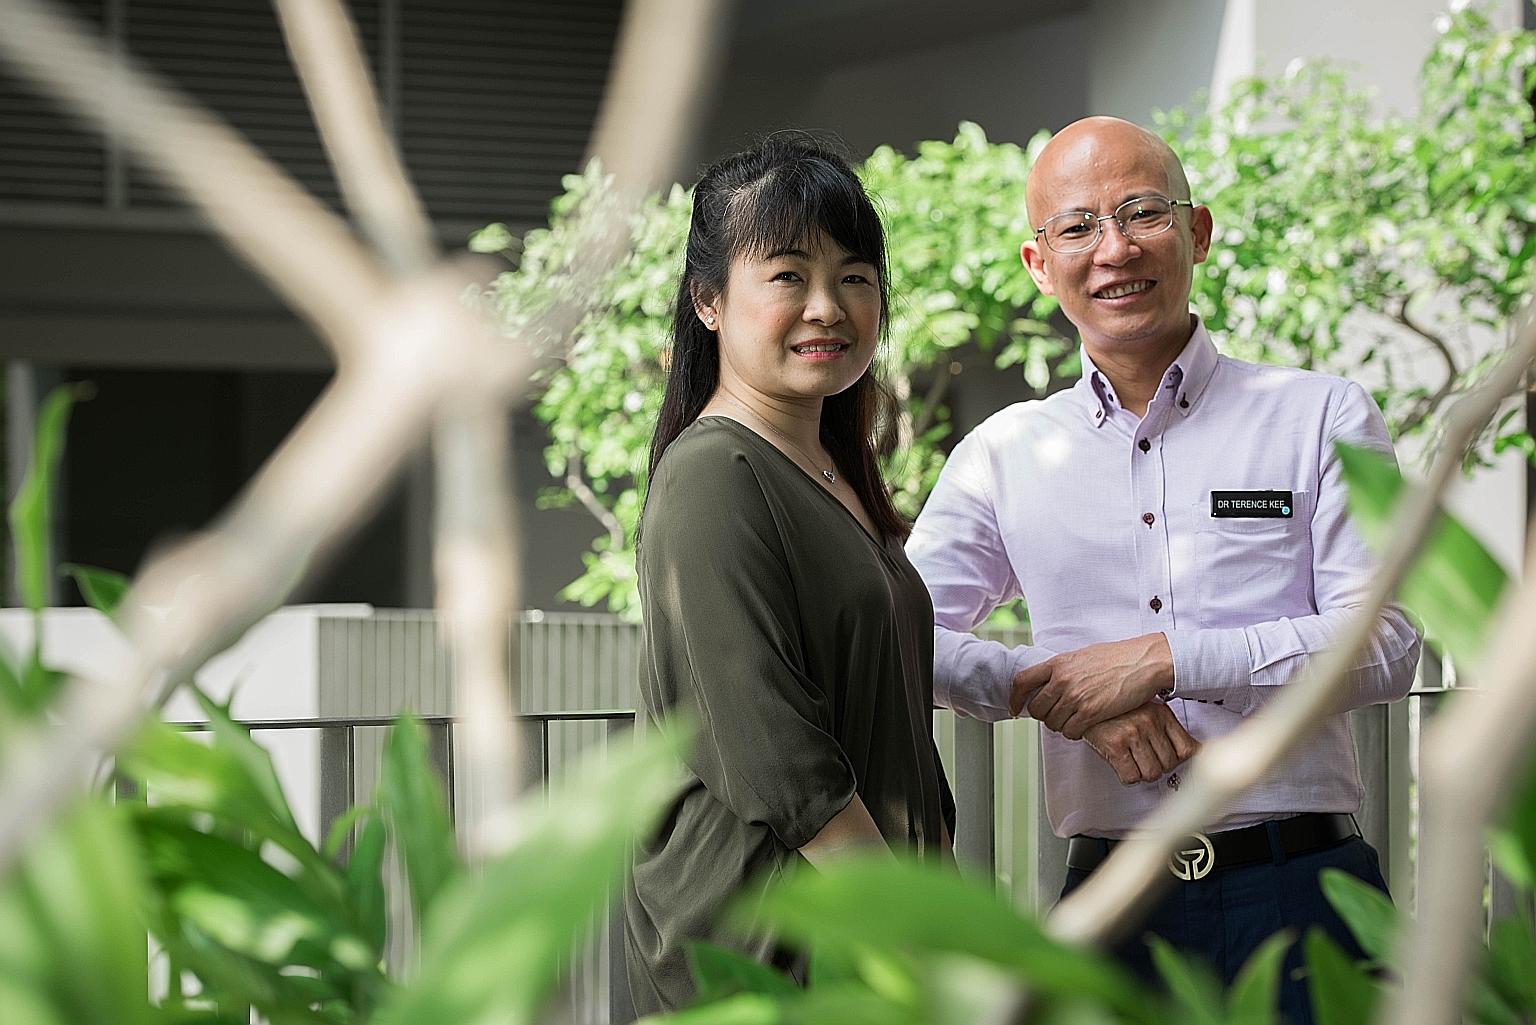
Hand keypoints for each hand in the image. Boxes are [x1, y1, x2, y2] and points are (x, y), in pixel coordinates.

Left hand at [1011, 634, 1173, 739]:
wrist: (1143, 662)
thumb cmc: (1117, 657)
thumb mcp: (1082, 656)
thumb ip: (1063, 669)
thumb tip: (1050, 680)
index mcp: (1058, 663)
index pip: (1022, 682)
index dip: (1015, 698)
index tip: (1015, 707)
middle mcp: (1062, 680)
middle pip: (1036, 709)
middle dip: (1044, 716)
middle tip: (1056, 716)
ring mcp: (1075, 697)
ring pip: (1053, 724)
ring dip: (1061, 726)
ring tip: (1074, 720)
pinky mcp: (1090, 713)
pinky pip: (1070, 732)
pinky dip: (1074, 733)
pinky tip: (1084, 726)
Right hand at [1083, 701, 1198, 784]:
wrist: (1081, 700)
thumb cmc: (1114, 709)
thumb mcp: (1146, 710)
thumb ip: (1167, 729)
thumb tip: (1195, 751)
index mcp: (1161, 713)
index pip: (1187, 749)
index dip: (1181, 760)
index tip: (1177, 763)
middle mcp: (1149, 721)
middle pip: (1169, 765)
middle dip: (1158, 767)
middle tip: (1146, 759)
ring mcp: (1132, 733)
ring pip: (1152, 773)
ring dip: (1142, 773)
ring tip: (1134, 761)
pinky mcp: (1114, 744)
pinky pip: (1131, 776)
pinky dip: (1127, 776)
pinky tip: (1122, 764)